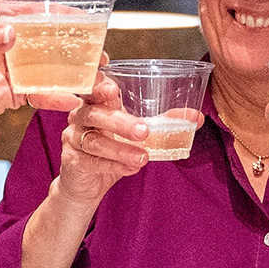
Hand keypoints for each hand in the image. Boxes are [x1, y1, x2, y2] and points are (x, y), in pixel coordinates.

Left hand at [0, 2, 86, 134]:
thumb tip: (10, 33)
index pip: (29, 10)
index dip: (54, 11)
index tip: (78, 15)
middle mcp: (10, 41)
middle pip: (47, 37)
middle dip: (73, 41)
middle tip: (96, 45)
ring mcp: (17, 67)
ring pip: (50, 65)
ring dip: (72, 70)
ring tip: (94, 73)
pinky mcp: (18, 91)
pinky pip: (40, 92)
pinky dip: (55, 97)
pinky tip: (70, 98)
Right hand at [48, 77, 153, 210]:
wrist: (88, 184)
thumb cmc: (111, 150)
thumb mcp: (138, 134)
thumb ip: (163, 123)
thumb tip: (196, 117)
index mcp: (97, 103)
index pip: (94, 87)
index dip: (98, 83)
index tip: (111, 86)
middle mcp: (81, 117)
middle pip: (95, 113)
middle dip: (120, 121)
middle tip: (144, 131)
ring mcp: (73, 139)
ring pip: (94, 140)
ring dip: (120, 149)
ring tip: (143, 157)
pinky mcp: (72, 160)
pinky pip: (90, 161)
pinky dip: (113, 165)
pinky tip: (130, 168)